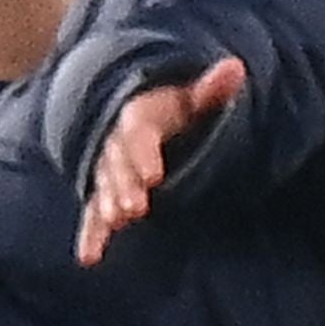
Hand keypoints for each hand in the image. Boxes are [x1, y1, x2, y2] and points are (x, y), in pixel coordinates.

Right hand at [76, 56, 244, 265]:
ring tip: (118, 222)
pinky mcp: (104, 194)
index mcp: (138, 118)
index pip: (137, 133)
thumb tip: (236, 67)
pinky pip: (93, 214)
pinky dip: (91, 235)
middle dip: (126, 185)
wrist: (138, 116)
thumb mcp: (192, 100)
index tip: (154, 176)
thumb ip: (211, 91)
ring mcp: (108, 171)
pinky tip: (88, 258)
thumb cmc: (174, 112)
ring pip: (105, 187)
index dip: (144, 154)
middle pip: (117, 163)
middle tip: (136, 208)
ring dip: (109, 205)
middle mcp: (116, 144)